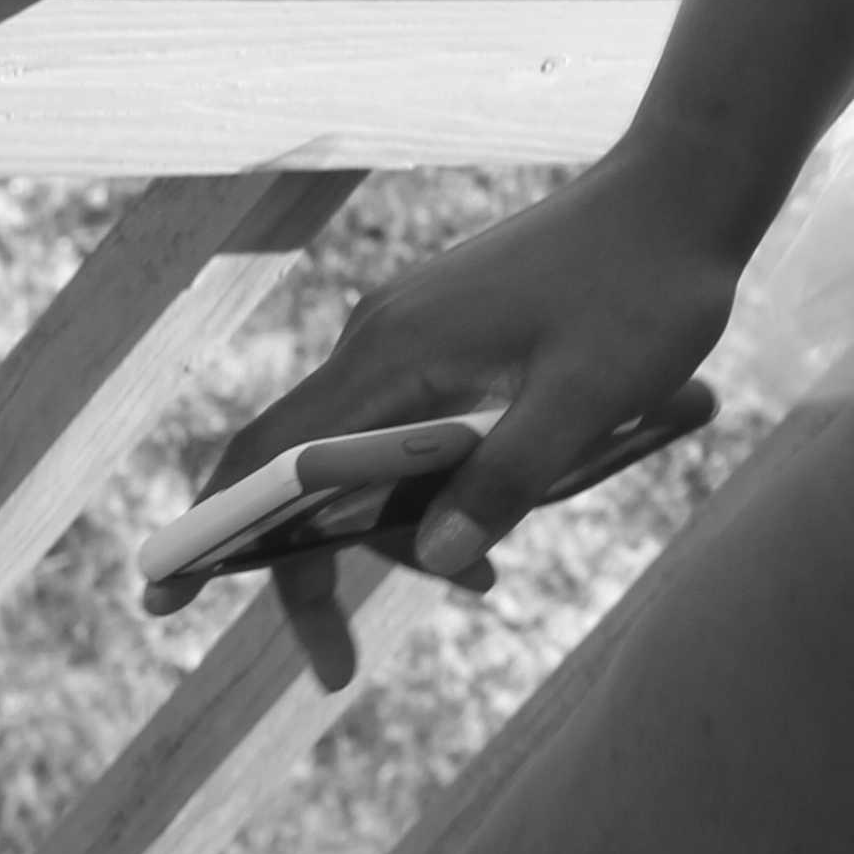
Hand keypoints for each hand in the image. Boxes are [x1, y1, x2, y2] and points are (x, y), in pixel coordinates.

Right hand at [169, 136, 753, 687]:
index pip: (264, 461)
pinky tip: (504, 506)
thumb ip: (512, 478)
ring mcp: (413, 330)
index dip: (208, 535)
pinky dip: (434, 480)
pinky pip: (410, 423)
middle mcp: (380, 341)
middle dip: (317, 568)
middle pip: (302, 474)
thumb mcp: (591, 397)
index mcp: (394, 358)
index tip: (164, 604)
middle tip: (337, 662)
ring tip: (483, 585)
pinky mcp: (452, 327)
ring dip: (403, 526)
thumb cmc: (649, 289)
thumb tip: (438, 560)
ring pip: (366, 456)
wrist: (689, 191)